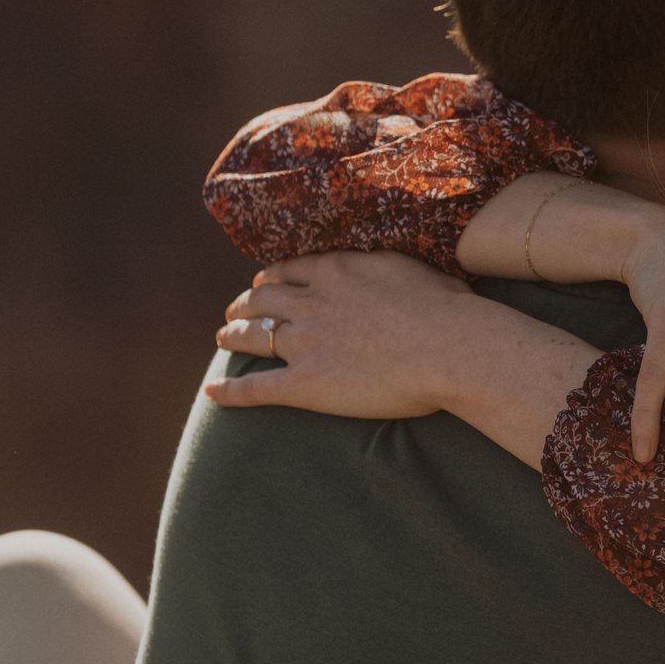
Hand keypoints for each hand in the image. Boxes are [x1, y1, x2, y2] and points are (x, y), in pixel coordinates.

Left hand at [206, 253, 481, 418]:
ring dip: (232, 335)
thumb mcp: (420, 274)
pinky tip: (213, 393)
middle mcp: (312, 301)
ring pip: (252, 335)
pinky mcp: (306, 384)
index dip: (274, 278)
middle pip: (262, 298)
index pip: (290, 270)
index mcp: (338, 272)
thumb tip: (400, 278)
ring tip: (224, 338)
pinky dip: (230, 391)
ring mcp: (305, 342)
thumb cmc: (451, 311)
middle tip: (238, 311)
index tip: (268, 283)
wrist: (451, 347)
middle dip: (246, 303)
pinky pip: (256, 387)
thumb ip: (393, 274)